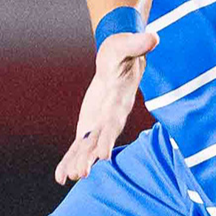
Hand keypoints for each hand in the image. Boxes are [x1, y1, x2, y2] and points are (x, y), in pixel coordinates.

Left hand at [55, 28, 158, 184]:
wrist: (121, 60)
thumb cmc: (122, 50)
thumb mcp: (126, 45)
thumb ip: (137, 44)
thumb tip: (153, 36)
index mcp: (119, 100)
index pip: (113, 121)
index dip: (108, 137)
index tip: (102, 155)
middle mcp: (111, 117)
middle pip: (100, 140)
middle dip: (91, 157)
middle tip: (82, 173)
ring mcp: (100, 124)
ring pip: (89, 147)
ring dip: (80, 162)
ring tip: (70, 178)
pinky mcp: (90, 126)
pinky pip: (80, 146)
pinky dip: (70, 160)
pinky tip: (61, 177)